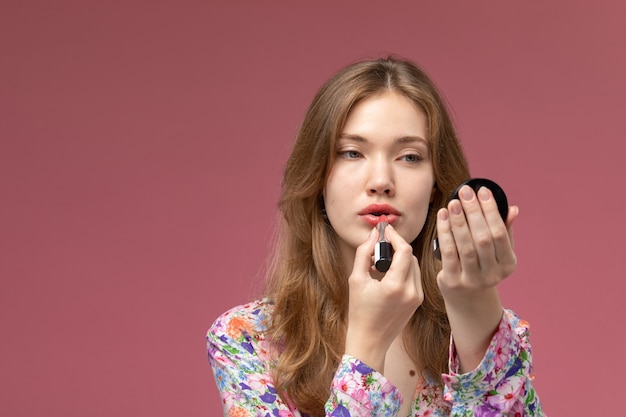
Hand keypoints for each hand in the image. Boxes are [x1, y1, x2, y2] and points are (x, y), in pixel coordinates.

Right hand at [344, 224, 422, 371]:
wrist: (370, 340)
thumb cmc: (359, 312)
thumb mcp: (356, 280)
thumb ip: (364, 253)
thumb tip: (373, 234)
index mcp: (395, 286)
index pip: (405, 250)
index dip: (395, 236)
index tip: (385, 230)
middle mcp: (411, 291)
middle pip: (411, 256)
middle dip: (396, 247)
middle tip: (379, 246)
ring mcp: (417, 297)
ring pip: (414, 265)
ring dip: (400, 258)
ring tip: (381, 262)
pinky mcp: (418, 301)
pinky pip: (414, 276)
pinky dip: (403, 270)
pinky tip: (388, 274)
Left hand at [436, 185, 517, 297]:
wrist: (467, 297)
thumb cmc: (483, 265)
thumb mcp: (498, 252)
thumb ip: (505, 230)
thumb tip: (512, 208)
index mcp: (508, 264)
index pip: (500, 233)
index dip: (491, 211)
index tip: (483, 191)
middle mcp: (493, 274)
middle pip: (483, 239)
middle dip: (474, 212)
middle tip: (465, 192)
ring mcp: (472, 280)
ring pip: (465, 246)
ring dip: (458, 221)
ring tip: (453, 202)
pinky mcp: (453, 282)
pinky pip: (448, 253)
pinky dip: (444, 232)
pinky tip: (442, 216)